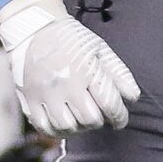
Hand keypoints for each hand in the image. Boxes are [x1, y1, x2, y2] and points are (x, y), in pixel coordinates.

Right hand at [0, 0, 137, 136]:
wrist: (35, 30)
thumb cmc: (72, 40)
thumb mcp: (100, 50)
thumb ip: (119, 73)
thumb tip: (132, 97)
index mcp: (86, 70)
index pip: (109, 104)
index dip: (120, 117)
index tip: (120, 120)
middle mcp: (65, 84)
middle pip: (90, 119)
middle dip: (100, 121)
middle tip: (99, 115)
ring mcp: (45, 93)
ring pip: (67, 126)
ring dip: (79, 128)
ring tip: (82, 120)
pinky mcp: (29, 99)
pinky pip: (44, 126)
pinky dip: (56, 130)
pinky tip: (63, 123)